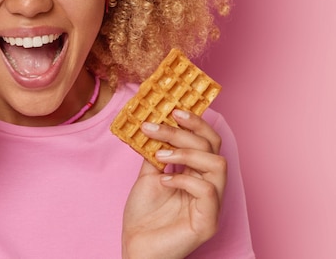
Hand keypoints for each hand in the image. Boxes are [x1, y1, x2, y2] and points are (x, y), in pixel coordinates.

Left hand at [121, 110, 225, 258]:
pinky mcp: (209, 222)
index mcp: (198, 174)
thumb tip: (153, 122)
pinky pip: (207, 190)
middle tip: (156, 126)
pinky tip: (164, 181)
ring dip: (186, 153)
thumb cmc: (143, 216)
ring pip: (218, 164)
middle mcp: (210, 186)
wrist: (136, 248)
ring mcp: (212, 204)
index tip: (173, 109)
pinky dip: (184, 179)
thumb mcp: (148, 175)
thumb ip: (155, 152)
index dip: (195, 122)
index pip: (208, 141)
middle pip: (213, 146)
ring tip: (161, 154)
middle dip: (184, 132)